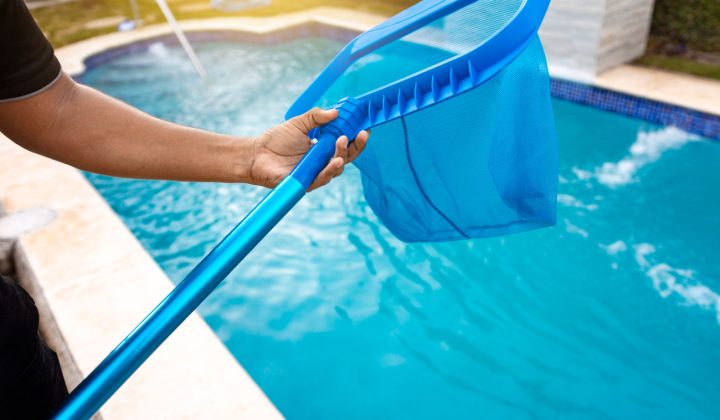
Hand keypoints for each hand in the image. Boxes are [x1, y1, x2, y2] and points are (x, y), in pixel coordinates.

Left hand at [249, 107, 368, 189]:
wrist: (256, 154)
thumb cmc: (276, 140)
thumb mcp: (299, 123)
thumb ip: (316, 117)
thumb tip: (335, 112)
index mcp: (323, 147)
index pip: (345, 144)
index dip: (356, 138)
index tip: (365, 128)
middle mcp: (322, 161)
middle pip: (346, 157)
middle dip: (355, 147)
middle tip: (359, 134)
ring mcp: (315, 173)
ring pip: (336, 169)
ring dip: (341, 157)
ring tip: (341, 143)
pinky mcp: (306, 183)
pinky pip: (322, 179)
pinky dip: (329, 171)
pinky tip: (334, 162)